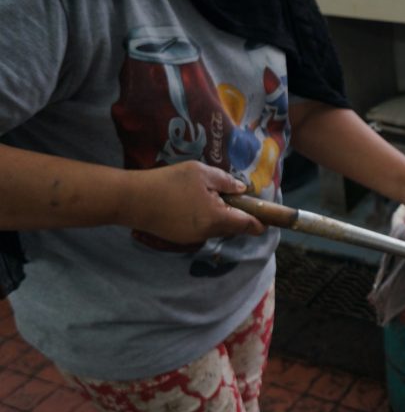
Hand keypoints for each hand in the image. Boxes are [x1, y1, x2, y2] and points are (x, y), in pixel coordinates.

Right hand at [121, 161, 265, 243]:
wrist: (131, 199)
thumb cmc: (169, 182)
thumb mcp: (201, 172)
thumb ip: (226, 181)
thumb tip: (241, 190)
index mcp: (218, 218)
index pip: (247, 225)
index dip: (259, 222)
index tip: (267, 220)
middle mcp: (207, 233)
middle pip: (231, 227)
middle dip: (236, 215)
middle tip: (231, 196)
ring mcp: (192, 238)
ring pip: (215, 228)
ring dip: (218, 216)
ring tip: (206, 195)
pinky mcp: (178, 238)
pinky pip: (199, 229)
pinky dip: (202, 219)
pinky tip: (188, 203)